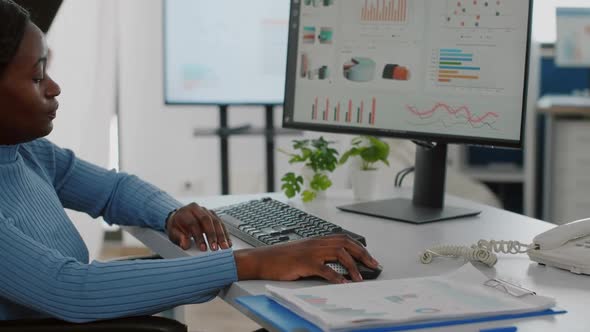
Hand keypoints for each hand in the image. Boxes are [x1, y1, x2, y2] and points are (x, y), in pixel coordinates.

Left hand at [166, 203, 231, 250]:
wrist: (179, 219)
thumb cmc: (177, 227)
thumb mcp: (173, 233)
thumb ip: (179, 238)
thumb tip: (185, 244)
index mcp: (185, 212)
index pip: (193, 224)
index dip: (199, 237)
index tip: (203, 248)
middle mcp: (196, 209)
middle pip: (206, 220)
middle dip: (212, 236)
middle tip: (216, 248)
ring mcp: (206, 211)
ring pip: (216, 221)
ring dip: (221, 235)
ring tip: (224, 247)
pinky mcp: (213, 214)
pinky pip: (221, 223)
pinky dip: (225, 234)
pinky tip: (228, 242)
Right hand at [234, 234, 379, 283]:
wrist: (262, 260)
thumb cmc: (281, 259)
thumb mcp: (303, 254)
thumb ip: (319, 258)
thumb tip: (338, 270)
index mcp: (317, 240)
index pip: (344, 239)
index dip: (359, 248)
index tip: (370, 258)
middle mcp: (316, 243)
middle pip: (346, 243)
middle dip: (363, 254)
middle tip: (373, 266)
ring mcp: (311, 252)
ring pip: (339, 254)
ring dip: (352, 266)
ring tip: (359, 278)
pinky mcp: (305, 262)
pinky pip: (325, 269)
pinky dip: (336, 276)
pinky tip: (343, 283)